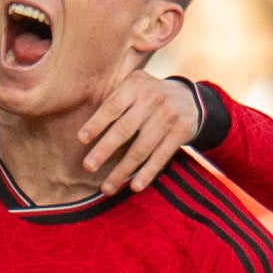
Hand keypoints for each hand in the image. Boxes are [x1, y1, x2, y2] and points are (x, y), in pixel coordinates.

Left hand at [79, 71, 204, 194]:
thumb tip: (82, 131)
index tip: (81, 139)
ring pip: (141, 148)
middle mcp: (153, 98)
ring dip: (123, 170)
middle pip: (124, 129)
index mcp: (135, 85)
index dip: (96, 123)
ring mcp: (168, 115)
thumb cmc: (149, 97)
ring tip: (107, 188)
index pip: (112, 106)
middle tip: (88, 167)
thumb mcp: (134, 86)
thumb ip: (114, 100)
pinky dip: (147, 173)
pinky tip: (134, 186)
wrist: (191, 98)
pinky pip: (161, 156)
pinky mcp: (182, 132)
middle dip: (104, 150)